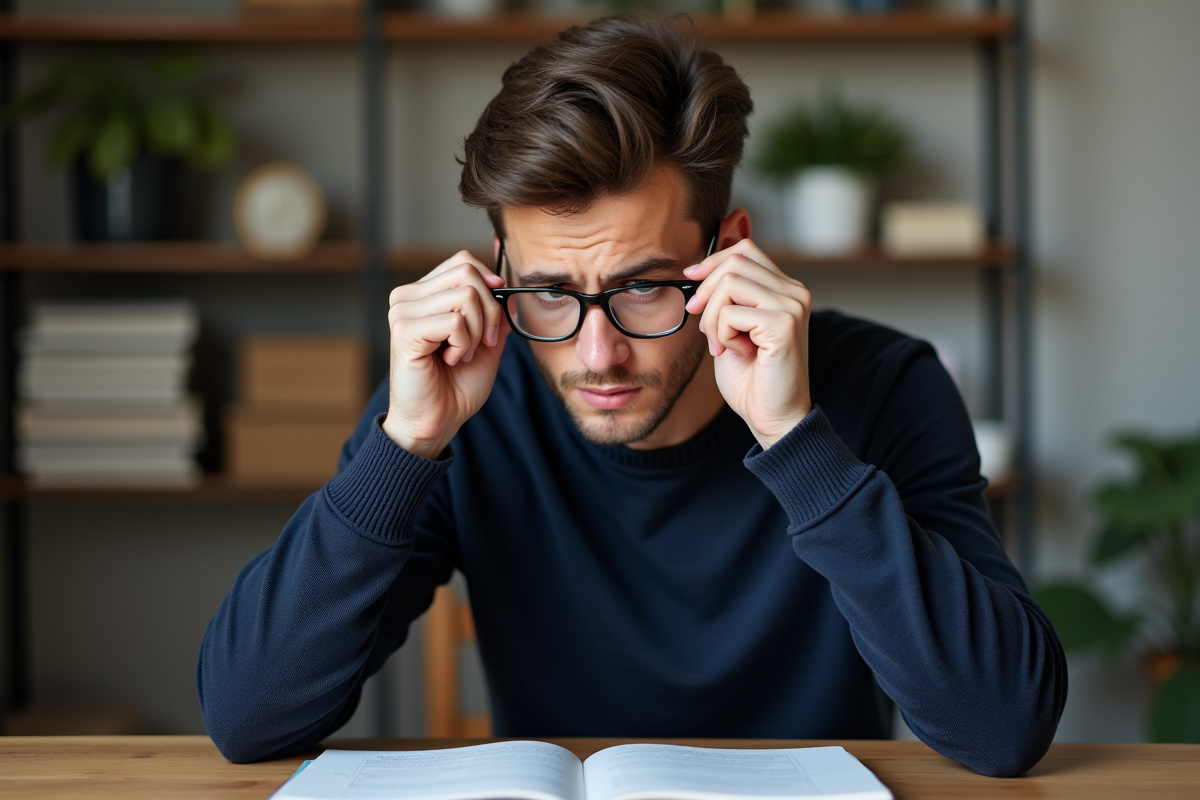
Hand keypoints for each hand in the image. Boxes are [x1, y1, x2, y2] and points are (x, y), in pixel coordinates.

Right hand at [382, 251, 508, 458]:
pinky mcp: (404, 331)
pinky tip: (450, 360)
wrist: (437, 421)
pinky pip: (455, 321)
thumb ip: (496, 314)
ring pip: (465, 296)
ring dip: (477, 332)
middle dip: (489, 312)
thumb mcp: (487, 343)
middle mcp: (407, 297)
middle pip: (467, 273)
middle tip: (481, 343)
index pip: (462, 262)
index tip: (493, 319)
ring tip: (461, 354)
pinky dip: (464, 344)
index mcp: (423, 294)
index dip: (488, 284)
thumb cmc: (456, 385)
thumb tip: (507, 288)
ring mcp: (402, 312)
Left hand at [683, 239, 811, 449]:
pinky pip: (731, 312)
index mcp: (785, 289)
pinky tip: (733, 352)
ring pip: (730, 283)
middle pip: (735, 262)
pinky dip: (721, 333)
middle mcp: (795, 292)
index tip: (691, 279)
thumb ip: (725, 297)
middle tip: (701, 325)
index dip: (712, 260)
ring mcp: (793, 306)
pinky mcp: (784, 325)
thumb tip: (698, 269)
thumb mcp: (731, 328)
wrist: (771, 417)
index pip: (746, 250)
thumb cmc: (751, 378)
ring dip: (712, 317)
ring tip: (720, 344)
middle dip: (706, 292)